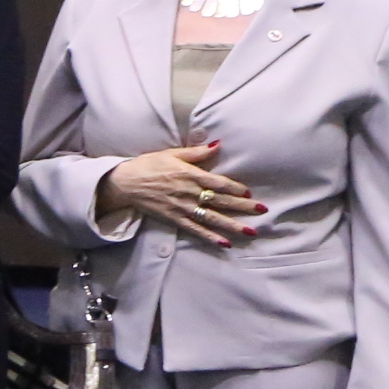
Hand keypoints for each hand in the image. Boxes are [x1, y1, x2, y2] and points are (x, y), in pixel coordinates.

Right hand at [96, 141, 262, 248]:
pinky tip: (225, 244)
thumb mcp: (171, 153)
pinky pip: (196, 230)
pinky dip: (210, 237)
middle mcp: (189, 192)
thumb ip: (196, 152)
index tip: (249, 193)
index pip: (219, 183)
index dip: (236, 188)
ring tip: (251, 232)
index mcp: (190, 175)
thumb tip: (218, 144)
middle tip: (263, 211)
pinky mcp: (174, 219)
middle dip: (244, 207)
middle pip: (221, 201)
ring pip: (213, 218)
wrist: (124, 183)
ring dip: (233, 225)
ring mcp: (183, 208)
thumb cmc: (148, 165)